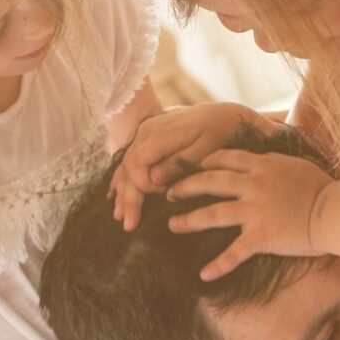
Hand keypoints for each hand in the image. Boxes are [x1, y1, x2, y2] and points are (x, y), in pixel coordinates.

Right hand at [111, 102, 274, 230]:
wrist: (222, 114)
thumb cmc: (219, 132)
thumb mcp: (206, 148)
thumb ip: (179, 163)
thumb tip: (155, 180)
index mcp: (161, 133)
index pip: (137, 162)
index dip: (143, 184)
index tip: (160, 196)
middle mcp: (147, 131)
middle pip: (128, 166)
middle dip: (128, 197)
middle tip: (128, 225)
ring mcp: (144, 134)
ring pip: (125, 165)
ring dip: (122, 192)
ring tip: (120, 217)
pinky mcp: (146, 138)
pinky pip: (129, 160)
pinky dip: (123, 179)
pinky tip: (117, 197)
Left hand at [168, 149, 333, 280]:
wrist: (337, 212)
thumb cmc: (325, 188)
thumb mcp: (298, 165)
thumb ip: (276, 162)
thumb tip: (265, 160)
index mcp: (262, 166)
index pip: (225, 159)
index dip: (204, 163)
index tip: (192, 169)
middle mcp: (253, 185)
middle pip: (210, 182)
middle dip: (185, 186)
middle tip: (168, 194)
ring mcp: (255, 210)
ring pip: (213, 213)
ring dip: (189, 220)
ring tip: (172, 225)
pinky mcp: (261, 236)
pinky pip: (234, 252)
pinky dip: (218, 264)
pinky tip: (203, 275)